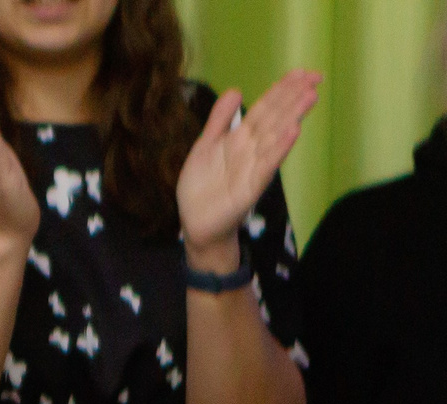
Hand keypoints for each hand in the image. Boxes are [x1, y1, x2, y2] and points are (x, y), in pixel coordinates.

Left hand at [178, 69, 320, 268]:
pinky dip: (279, 148)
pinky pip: (268, 164)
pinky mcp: (251, 187)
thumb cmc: (202, 184)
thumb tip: (236, 90)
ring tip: (310, 96)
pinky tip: (293, 132)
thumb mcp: (205, 146)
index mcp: (241, 138)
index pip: (265, 108)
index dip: (281, 90)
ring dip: (293, 116)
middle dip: (293, 97)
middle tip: (315, 76)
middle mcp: (252, 149)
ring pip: (275, 136)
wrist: (196, 222)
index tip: (301, 72)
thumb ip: (219, 120)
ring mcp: (254, 167)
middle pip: (275, 118)